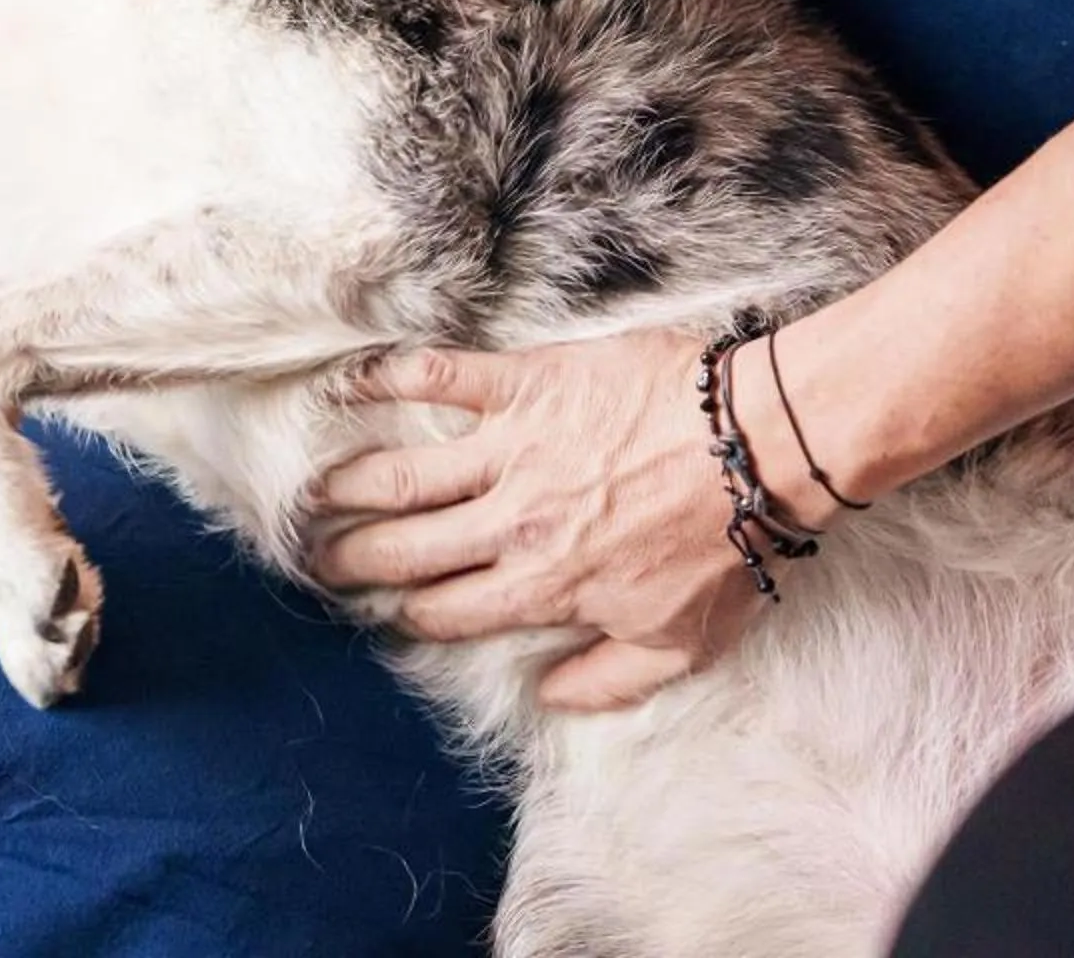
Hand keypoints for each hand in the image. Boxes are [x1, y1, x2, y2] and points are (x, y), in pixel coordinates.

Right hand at [309, 335, 807, 711]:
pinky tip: (352, 384)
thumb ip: (610, 679)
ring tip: (313, 492)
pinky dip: (390, 378)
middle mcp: (513, 523)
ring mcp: (514, 450)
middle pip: (408, 548)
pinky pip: (443, 377)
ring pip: (405, 474)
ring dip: (350, 485)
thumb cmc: (729, 544)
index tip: (385, 611)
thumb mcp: (682, 643)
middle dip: (353, 558)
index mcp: (544, 586)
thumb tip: (550, 696)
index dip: (410, 614)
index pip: (451, 610)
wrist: (760, 445)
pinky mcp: (527, 385)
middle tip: (317, 557)